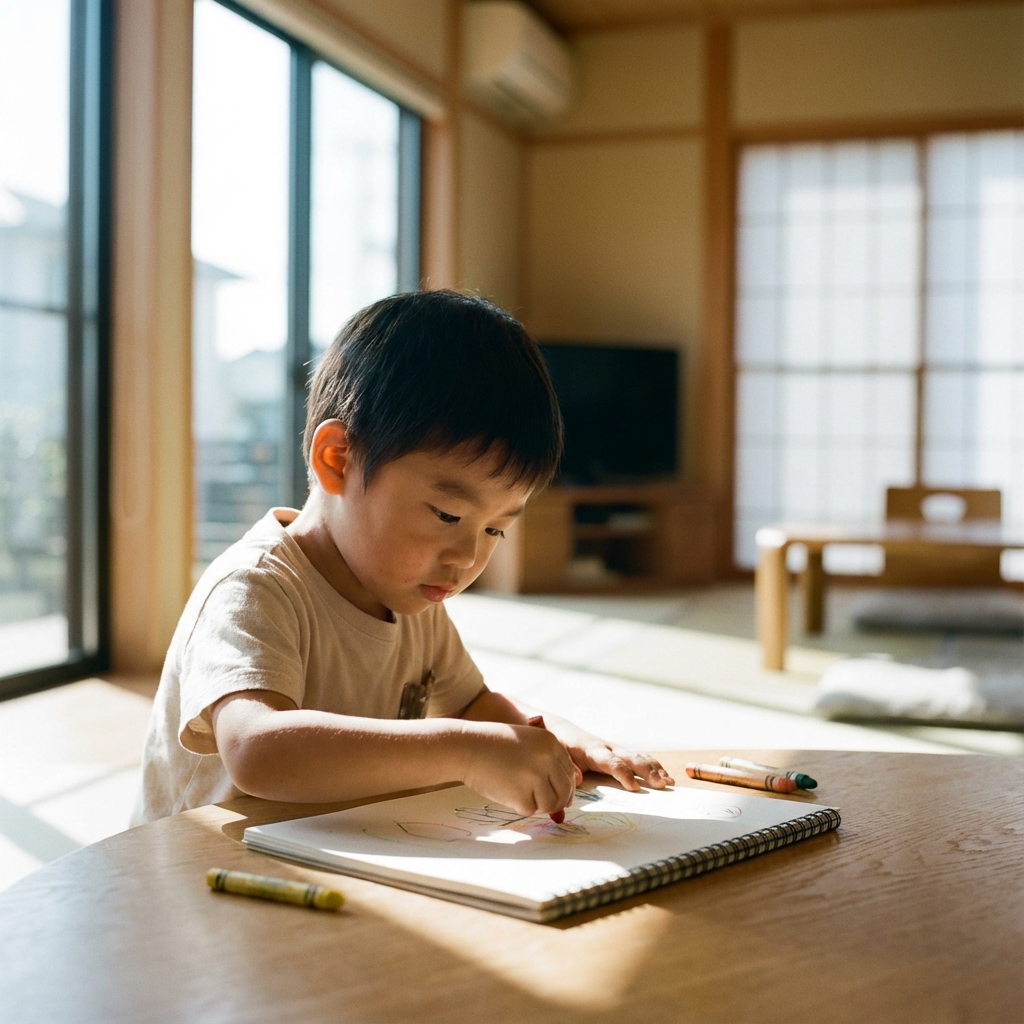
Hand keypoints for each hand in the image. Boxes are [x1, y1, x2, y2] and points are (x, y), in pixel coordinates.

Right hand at [458, 720, 577, 816]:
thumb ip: (546, 761)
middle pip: (564, 790)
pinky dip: (519, 806)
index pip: (569, 771)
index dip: (566, 786)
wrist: (466, 746)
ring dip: (538, 804)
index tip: (562, 796)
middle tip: (543, 804)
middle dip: (557, 800)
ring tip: (519, 795)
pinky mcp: (522, 794)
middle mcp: (548, 758)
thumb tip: (566, 795)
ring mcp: (536, 777)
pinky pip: (530, 810)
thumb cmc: (492, 745)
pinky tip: (506, 793)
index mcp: (550, 742)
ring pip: (550, 804)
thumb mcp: (526, 741)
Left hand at [549, 722, 674, 791]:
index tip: (635, 787)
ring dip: (655, 769)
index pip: (611, 763)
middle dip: (648, 771)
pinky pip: (640, 758)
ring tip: (669, 782)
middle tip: (662, 784)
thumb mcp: (558, 754)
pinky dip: (654, 766)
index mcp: (592, 750)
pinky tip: (665, 777)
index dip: (624, 774)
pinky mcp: (619, 753)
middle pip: (631, 758)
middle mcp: (608, 748)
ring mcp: (615, 749)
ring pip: (639, 757)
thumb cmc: (559, 745)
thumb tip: (578, 778)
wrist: (562, 731)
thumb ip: (567, 766)